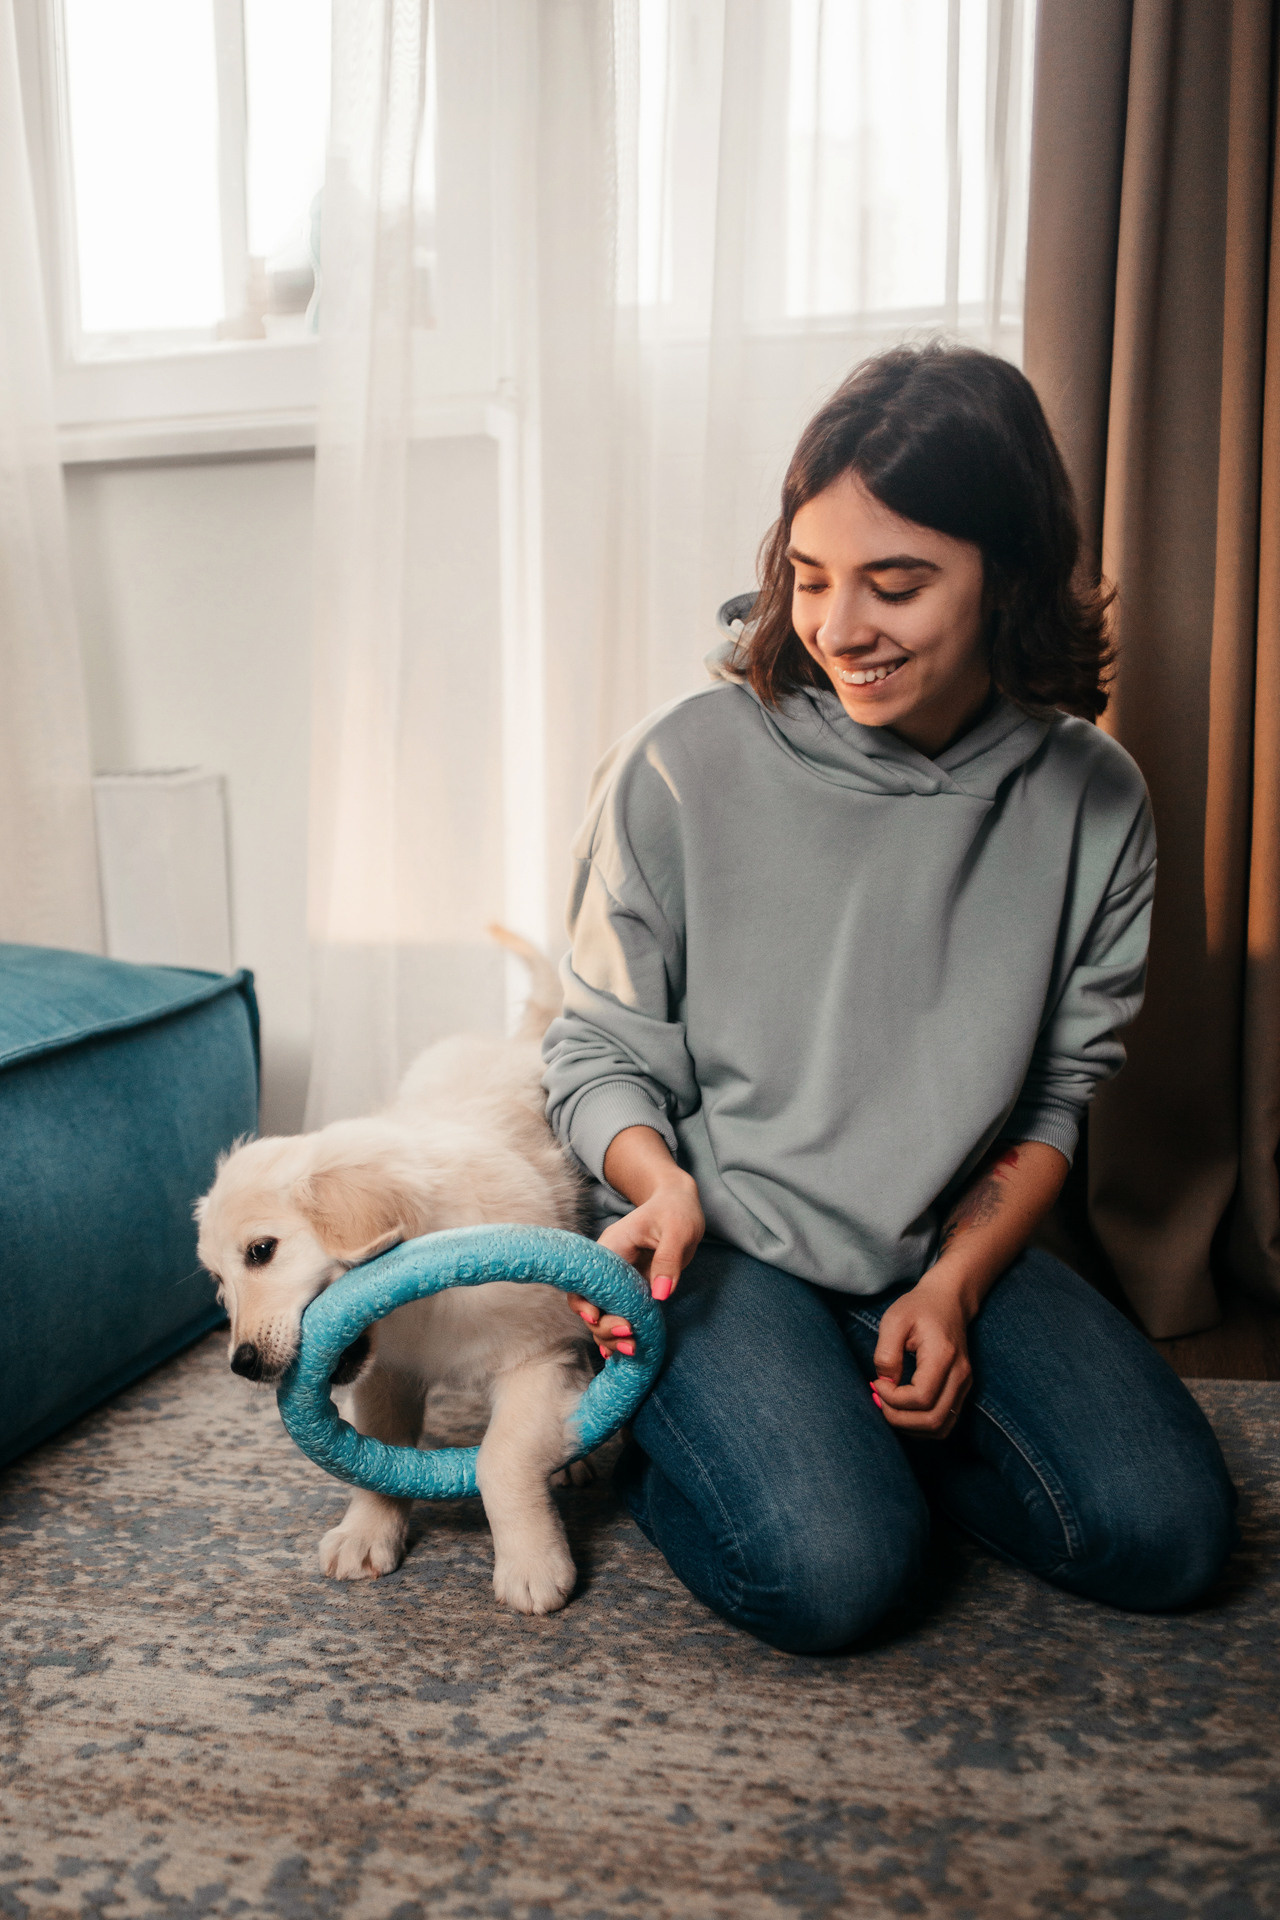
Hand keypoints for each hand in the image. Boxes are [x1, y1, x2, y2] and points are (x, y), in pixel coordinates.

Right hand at [569, 1170, 703, 1357]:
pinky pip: (619, 1315)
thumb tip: (660, 1295)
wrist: (677, 1204)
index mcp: (611, 1250)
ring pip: (603, 1316)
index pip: (584, 1281)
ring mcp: (618, 1282)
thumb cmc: (675, 1211)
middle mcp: (608, 1270)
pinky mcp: (632, 1291)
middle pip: (590, 1305)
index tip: (596, 1319)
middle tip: (630, 1337)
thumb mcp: (677, 1230)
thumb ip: (668, 1260)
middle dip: (604, 1327)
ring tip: (633, 1350)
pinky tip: (619, 1354)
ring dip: (611, 1336)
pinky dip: (617, 1334)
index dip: (584, 1303)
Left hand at [870, 1267, 972, 1437]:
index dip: (893, 1400)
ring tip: (890, 1407)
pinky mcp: (961, 1391)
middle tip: (880, 1400)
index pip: (921, 1398)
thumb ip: (886, 1353)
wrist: (948, 1301)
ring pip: (940, 1428)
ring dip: (910, 1427)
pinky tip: (903, 1411)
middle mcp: (960, 1375)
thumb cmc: (918, 1308)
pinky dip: (921, 1426)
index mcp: (943, 1356)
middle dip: (899, 1418)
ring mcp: (964, 1385)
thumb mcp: (893, 1320)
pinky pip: (944, 1423)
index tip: (877, 1383)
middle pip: (933, 1420)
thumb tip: (885, 1384)